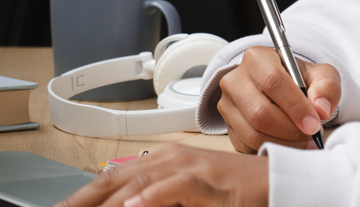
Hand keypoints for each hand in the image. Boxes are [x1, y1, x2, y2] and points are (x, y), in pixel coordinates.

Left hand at [58, 143, 267, 206]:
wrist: (277, 183)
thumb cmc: (233, 193)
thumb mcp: (187, 198)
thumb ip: (158, 200)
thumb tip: (128, 206)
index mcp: (162, 162)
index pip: (111, 178)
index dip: (82, 196)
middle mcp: (170, 159)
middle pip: (114, 178)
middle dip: (82, 199)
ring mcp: (189, 166)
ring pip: (138, 183)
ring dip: (109, 202)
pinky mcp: (208, 180)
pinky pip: (174, 189)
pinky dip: (150, 198)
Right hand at [215, 46, 340, 153]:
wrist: (283, 90)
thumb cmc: (300, 81)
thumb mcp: (321, 76)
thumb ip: (327, 87)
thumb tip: (321, 109)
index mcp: (257, 58)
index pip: (273, 82)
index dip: (296, 107)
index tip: (314, 124)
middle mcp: (235, 80)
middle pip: (259, 113)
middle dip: (291, 130)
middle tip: (311, 134)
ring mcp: (227, 106)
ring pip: (253, 134)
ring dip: (284, 144)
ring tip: (304, 141)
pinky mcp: (228, 128)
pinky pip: (249, 147)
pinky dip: (273, 150)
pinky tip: (290, 145)